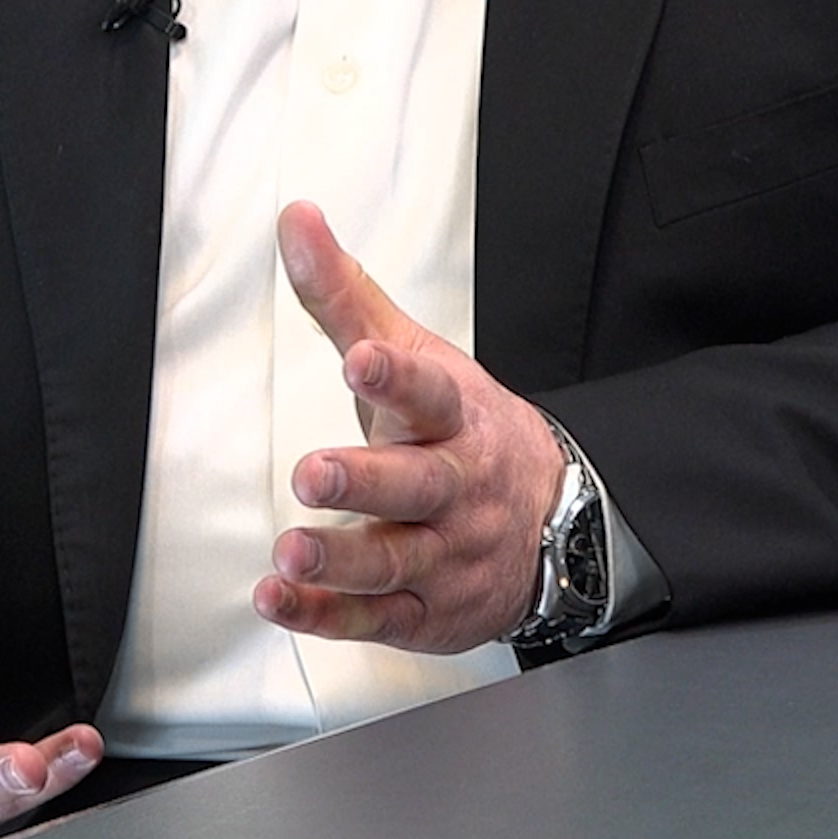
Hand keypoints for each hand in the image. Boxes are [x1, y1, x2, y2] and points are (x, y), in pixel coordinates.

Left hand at [255, 201, 569, 653]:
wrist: (556, 520)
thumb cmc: (464, 429)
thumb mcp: (412, 353)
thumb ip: (345, 295)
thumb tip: (296, 220)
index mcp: (454, 417)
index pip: (429, 393)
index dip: (395, 378)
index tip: (362, 361)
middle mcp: (454, 488)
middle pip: (414, 484)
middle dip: (364, 480)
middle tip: (315, 473)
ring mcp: (444, 553)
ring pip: (395, 560)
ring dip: (340, 561)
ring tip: (291, 552)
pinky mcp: (427, 609)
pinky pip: (376, 618)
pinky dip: (326, 615)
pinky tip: (281, 601)